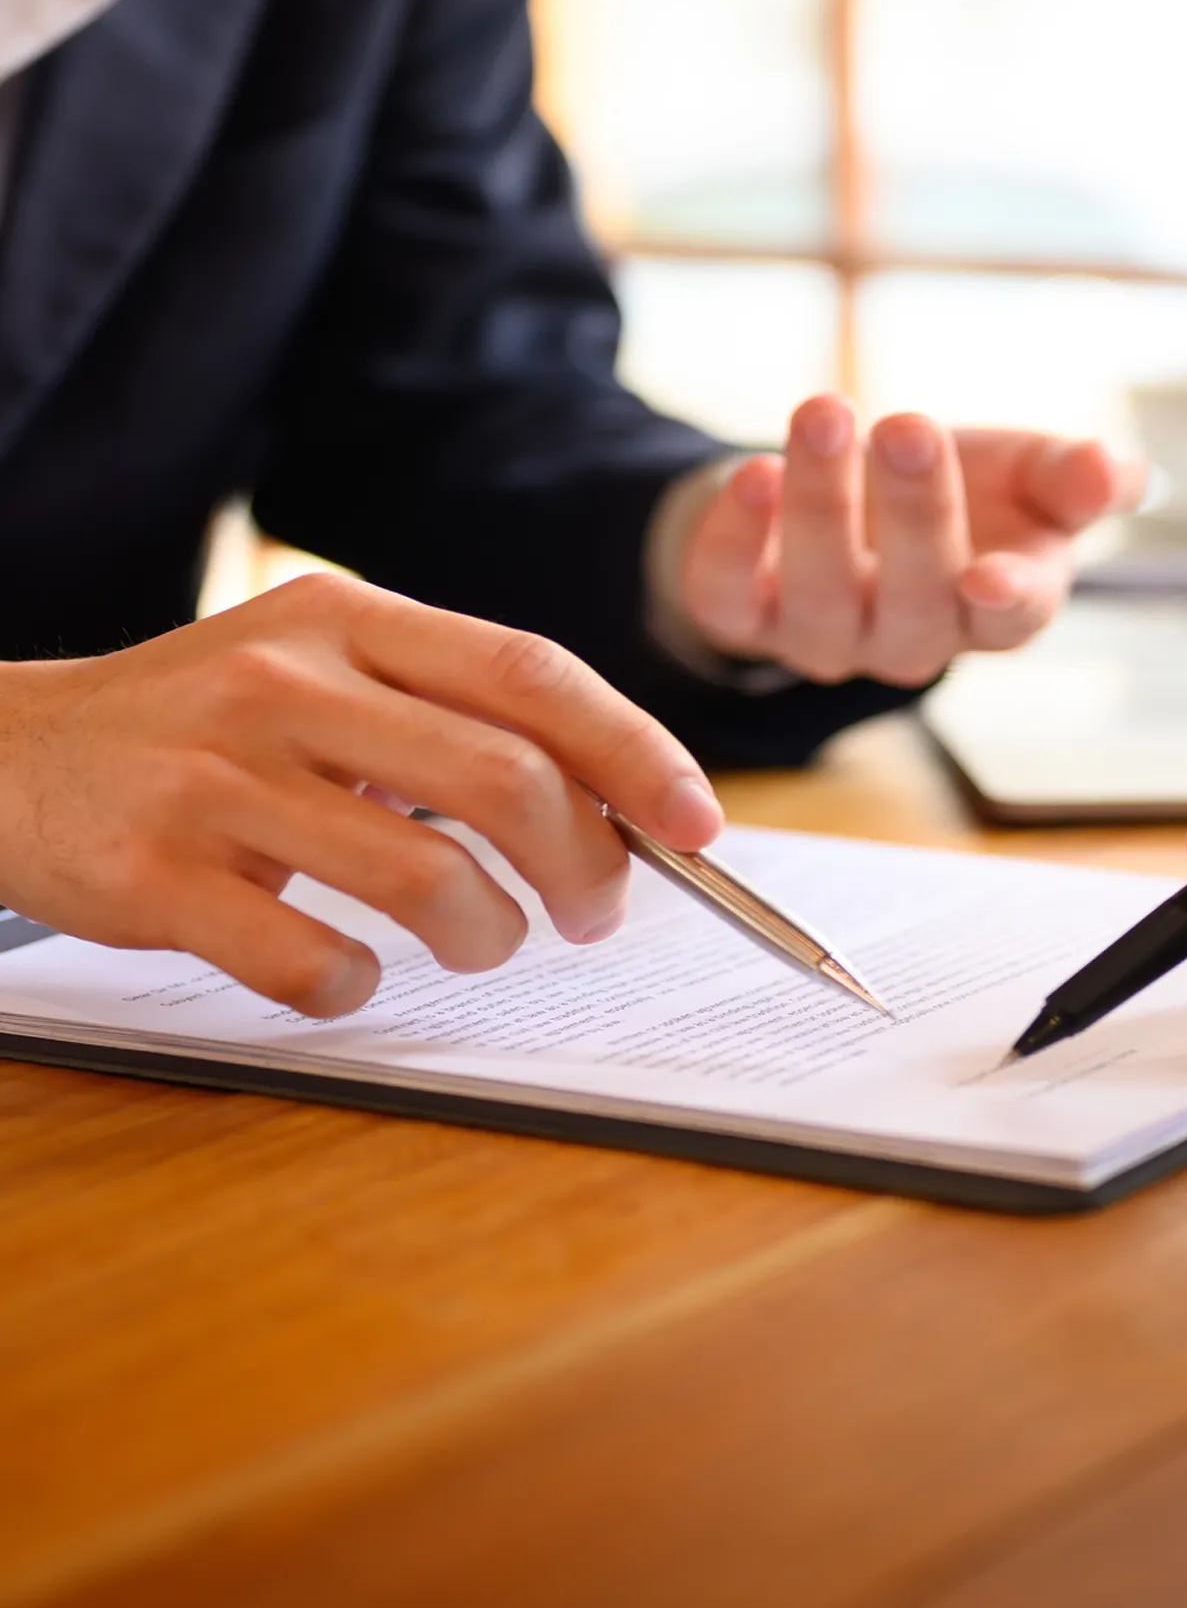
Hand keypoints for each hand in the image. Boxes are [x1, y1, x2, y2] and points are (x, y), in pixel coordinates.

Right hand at [0, 575, 722, 1015]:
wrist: (8, 752)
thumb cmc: (209, 726)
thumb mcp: (322, 670)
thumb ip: (449, 714)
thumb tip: (613, 804)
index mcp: (348, 620)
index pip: (531, 673)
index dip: (634, 751)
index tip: (698, 822)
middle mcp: (285, 682)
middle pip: (501, 777)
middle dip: (585, 862)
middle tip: (596, 913)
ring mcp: (215, 779)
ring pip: (423, 877)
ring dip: (489, 933)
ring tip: (487, 942)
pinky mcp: (155, 876)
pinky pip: (310, 959)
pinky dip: (360, 986)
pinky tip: (353, 974)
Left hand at [668, 395, 1146, 685]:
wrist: (849, 488)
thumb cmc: (964, 487)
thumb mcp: (1031, 473)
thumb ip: (1079, 478)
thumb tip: (1111, 472)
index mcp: (994, 609)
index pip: (1010, 621)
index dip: (1005, 603)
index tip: (991, 574)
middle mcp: (908, 639)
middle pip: (915, 600)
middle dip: (913, 514)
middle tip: (910, 424)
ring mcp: (822, 637)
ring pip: (820, 596)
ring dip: (820, 505)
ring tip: (826, 412)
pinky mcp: (741, 615)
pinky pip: (727, 595)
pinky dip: (733, 539)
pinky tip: (750, 473)